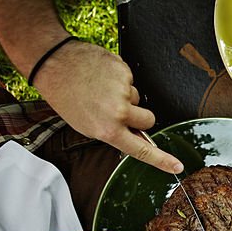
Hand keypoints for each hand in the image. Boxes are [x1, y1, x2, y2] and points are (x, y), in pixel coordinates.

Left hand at [32, 40, 182, 173]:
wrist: (54, 64)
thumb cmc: (66, 96)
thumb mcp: (87, 126)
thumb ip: (114, 133)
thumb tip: (135, 137)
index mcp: (107, 130)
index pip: (142, 150)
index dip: (162, 160)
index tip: (177, 166)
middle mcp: (118, 111)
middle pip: (149, 120)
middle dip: (139, 116)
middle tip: (118, 109)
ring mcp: (122, 90)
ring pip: (138, 98)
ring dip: (125, 95)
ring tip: (102, 89)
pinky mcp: (123, 70)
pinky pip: (131, 79)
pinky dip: (119, 78)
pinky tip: (102, 76)